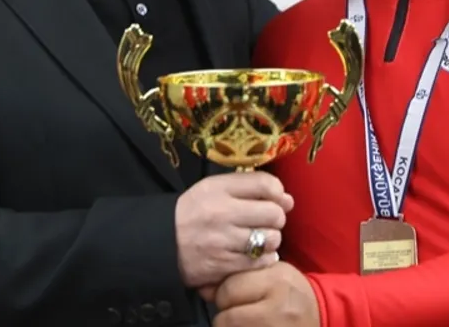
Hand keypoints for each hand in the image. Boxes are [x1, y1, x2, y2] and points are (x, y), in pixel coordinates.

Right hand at [175, 171, 293, 287]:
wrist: (161, 242)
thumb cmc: (192, 212)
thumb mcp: (212, 188)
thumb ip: (248, 187)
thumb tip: (287, 199)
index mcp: (218, 189)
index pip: (265, 183)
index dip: (278, 192)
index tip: (277, 199)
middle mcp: (222, 213)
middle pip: (273, 213)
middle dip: (276, 218)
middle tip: (266, 221)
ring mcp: (223, 241)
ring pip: (271, 239)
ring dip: (271, 240)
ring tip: (259, 239)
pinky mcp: (223, 265)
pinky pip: (260, 262)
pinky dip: (263, 259)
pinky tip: (254, 254)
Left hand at [212, 261, 318, 326]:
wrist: (322, 313)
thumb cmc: (291, 290)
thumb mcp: (271, 273)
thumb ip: (239, 277)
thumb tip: (204, 289)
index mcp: (276, 280)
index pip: (228, 289)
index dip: (224, 295)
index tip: (233, 297)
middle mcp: (278, 308)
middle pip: (226, 318)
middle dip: (226, 317)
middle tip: (238, 313)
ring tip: (245, 322)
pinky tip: (250, 325)